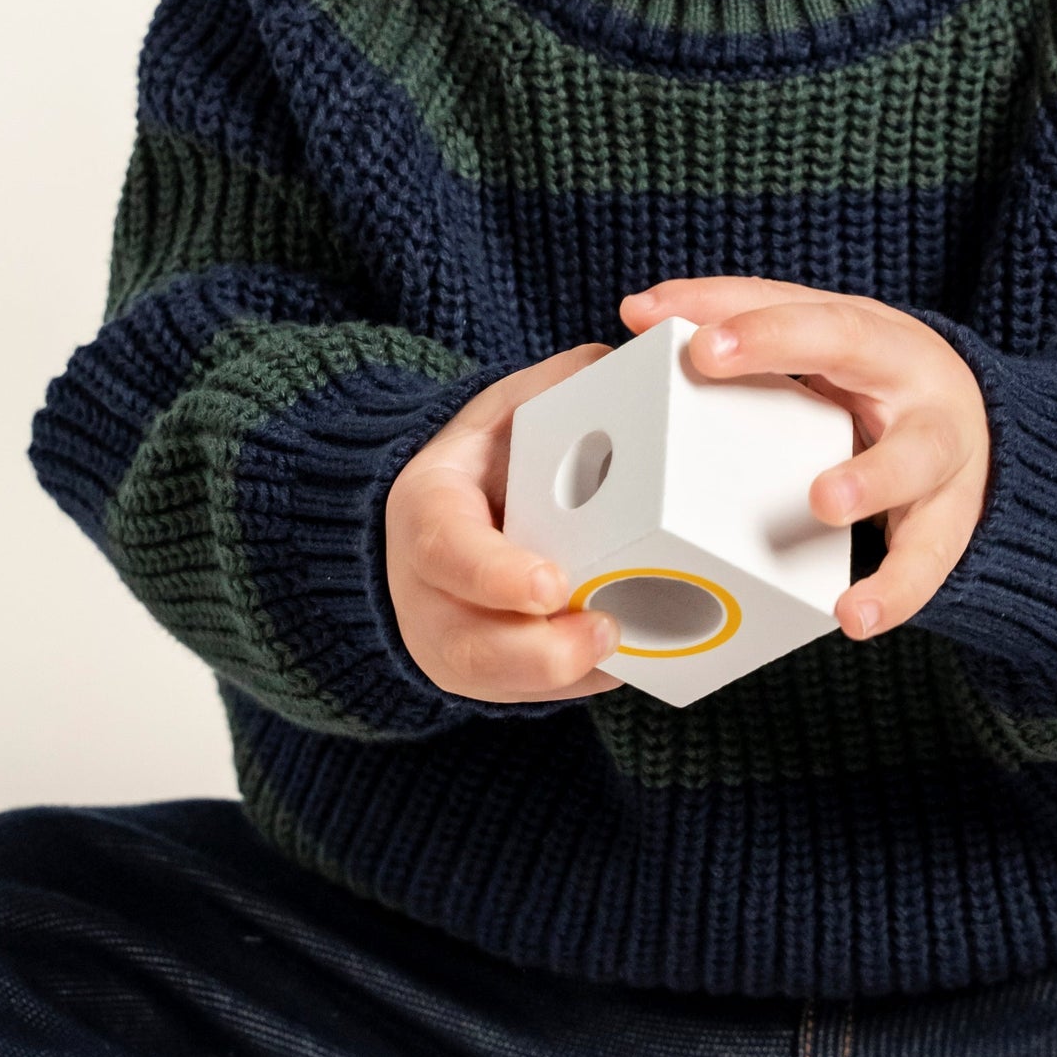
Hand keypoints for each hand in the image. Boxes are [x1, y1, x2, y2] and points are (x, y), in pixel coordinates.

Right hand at [386, 347, 626, 700]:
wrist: (439, 514)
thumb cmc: (483, 459)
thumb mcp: (503, 408)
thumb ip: (556, 386)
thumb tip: (621, 360)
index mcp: (425, 509)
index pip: (444, 550)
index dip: (496, 575)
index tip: (554, 584)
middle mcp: (425, 588)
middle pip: (467, 643)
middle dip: (538, 652)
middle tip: (607, 630)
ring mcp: (449, 638)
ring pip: (492, 683)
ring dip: (561, 677)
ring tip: (623, 652)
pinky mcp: (484, 672)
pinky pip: (527, 696)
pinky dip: (578, 687)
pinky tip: (632, 667)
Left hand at [618, 278, 990, 639]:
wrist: (982, 436)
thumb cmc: (873, 389)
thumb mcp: (822, 351)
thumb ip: (738, 328)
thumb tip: (635, 312)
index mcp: (864, 331)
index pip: (792, 301)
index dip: (735, 309)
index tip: (669, 323)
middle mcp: (905, 374)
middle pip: (853, 342)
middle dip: (779, 344)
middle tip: (709, 357)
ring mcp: (938, 448)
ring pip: (913, 456)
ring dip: (868, 477)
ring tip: (823, 503)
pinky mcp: (950, 520)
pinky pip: (927, 558)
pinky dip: (893, 590)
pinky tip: (853, 616)